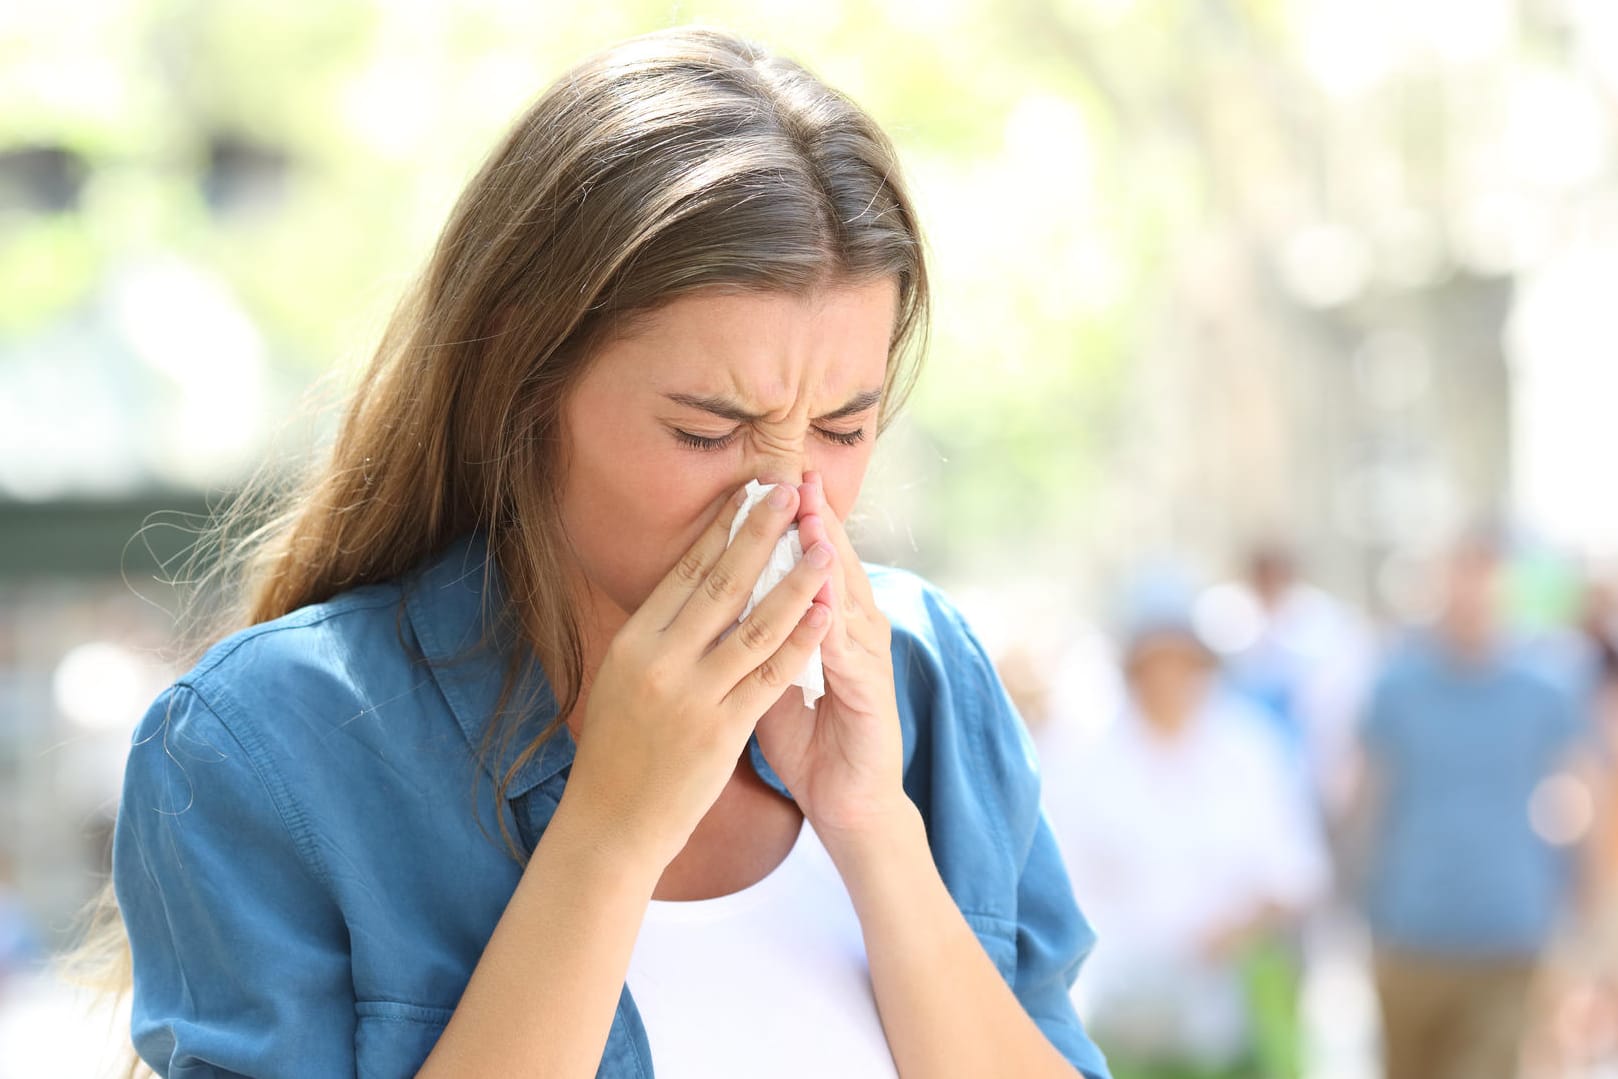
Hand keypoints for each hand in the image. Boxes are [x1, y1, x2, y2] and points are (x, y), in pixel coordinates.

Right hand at [562, 482, 834, 871]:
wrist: (612, 822)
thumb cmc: (619, 749)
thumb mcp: (622, 678)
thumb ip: (656, 634)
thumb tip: (685, 582)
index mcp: (632, 641)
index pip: (685, 572)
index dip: (721, 528)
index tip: (749, 491)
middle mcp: (657, 660)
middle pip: (720, 583)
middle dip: (760, 531)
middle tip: (789, 489)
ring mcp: (689, 695)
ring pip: (754, 623)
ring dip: (795, 579)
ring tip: (823, 543)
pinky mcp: (720, 730)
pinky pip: (770, 675)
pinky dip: (801, 639)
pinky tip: (825, 612)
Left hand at [755, 470, 908, 844]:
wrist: (851, 806)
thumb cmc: (808, 742)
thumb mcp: (770, 679)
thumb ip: (752, 637)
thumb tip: (712, 599)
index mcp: (826, 625)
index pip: (805, 561)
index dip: (788, 522)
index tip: (764, 480)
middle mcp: (853, 632)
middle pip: (833, 564)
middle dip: (816, 519)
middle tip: (798, 473)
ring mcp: (867, 660)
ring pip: (846, 597)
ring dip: (830, 558)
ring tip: (813, 518)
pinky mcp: (874, 694)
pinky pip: (851, 652)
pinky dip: (836, 622)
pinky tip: (825, 596)